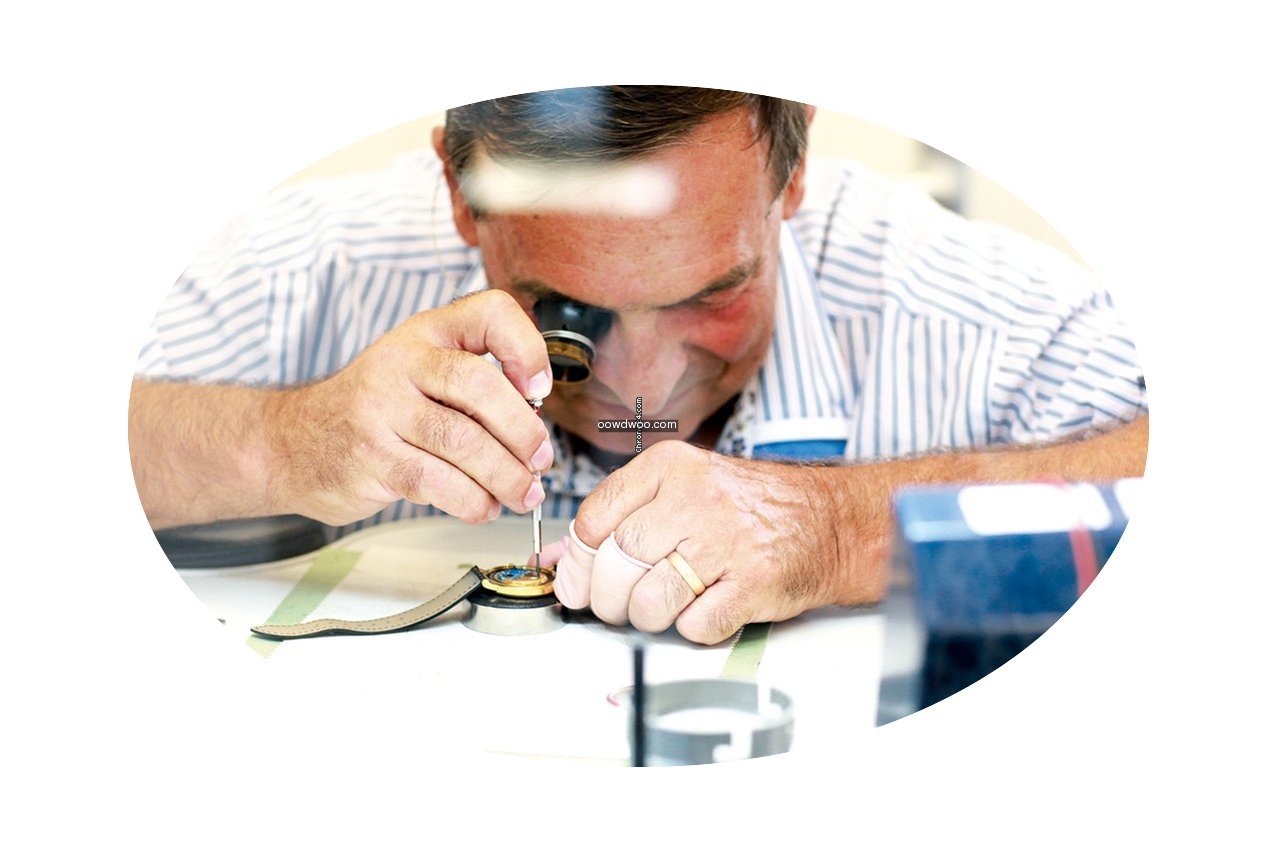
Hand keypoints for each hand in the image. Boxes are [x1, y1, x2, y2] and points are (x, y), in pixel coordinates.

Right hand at [267, 290, 553, 525]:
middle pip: (479, 385)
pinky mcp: (371, 458)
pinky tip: (482, 506)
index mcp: (426, 333)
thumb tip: (534, 426)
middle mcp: (402, 362)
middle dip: (522, 431)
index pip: (489, 313)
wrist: (293, 442)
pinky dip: (472, 502)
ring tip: (522, 493)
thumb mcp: (420, 372)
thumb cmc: (375, 408)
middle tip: (540, 460)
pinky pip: (437, 483)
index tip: (539, 388)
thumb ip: (474, 384)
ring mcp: (381, 410)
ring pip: (463, 443)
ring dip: (506, 476)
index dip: (526, 348)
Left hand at [545, 441, 853, 644]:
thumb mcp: (679, 490)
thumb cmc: (747, 507)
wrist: (828, 520)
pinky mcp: (754, 583)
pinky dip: (692, 629)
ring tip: (663, 607)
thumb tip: (557, 558)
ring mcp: (726, 541)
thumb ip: (616, 518)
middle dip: (606, 598)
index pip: (594, 519)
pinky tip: (705, 608)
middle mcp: (695, 498)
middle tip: (616, 604)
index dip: (577, 562)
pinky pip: (695, 626)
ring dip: (646, 618)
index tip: (578, 580)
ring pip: (649, 602)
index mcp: (669, 467)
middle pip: (616, 564)